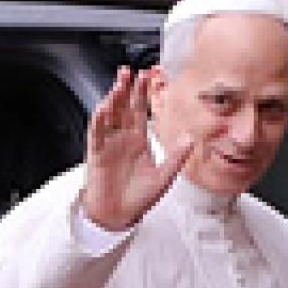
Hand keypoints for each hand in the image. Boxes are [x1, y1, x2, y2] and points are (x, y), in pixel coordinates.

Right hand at [78, 66, 191, 232]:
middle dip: (126, 89)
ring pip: (109, 116)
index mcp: (139, 140)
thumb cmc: (138, 198)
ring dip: (113, 100)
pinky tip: (103, 108)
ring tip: (119, 85)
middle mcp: (123, 138)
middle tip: (130, 72)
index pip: (140, 111)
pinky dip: (99, 121)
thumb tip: (191, 138)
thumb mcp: (164, 177)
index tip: (148, 76)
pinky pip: (96, 134)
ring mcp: (108, 144)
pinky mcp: (97, 154)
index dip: (143, 94)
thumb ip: (176, 157)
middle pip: (123, 108)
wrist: (118, 215)